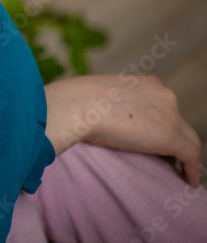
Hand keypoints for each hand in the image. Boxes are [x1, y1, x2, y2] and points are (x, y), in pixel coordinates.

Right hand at [44, 74, 201, 185]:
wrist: (75, 105)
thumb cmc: (73, 100)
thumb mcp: (95, 94)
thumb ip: (107, 102)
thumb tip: (95, 115)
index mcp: (145, 82)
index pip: (162, 105)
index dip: (159, 122)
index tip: (149, 136)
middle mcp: (163, 93)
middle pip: (178, 121)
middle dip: (172, 137)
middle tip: (162, 156)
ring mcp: (169, 115)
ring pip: (188, 139)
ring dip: (182, 155)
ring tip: (176, 170)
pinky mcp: (171, 137)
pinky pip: (191, 156)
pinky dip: (191, 171)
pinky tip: (187, 182)